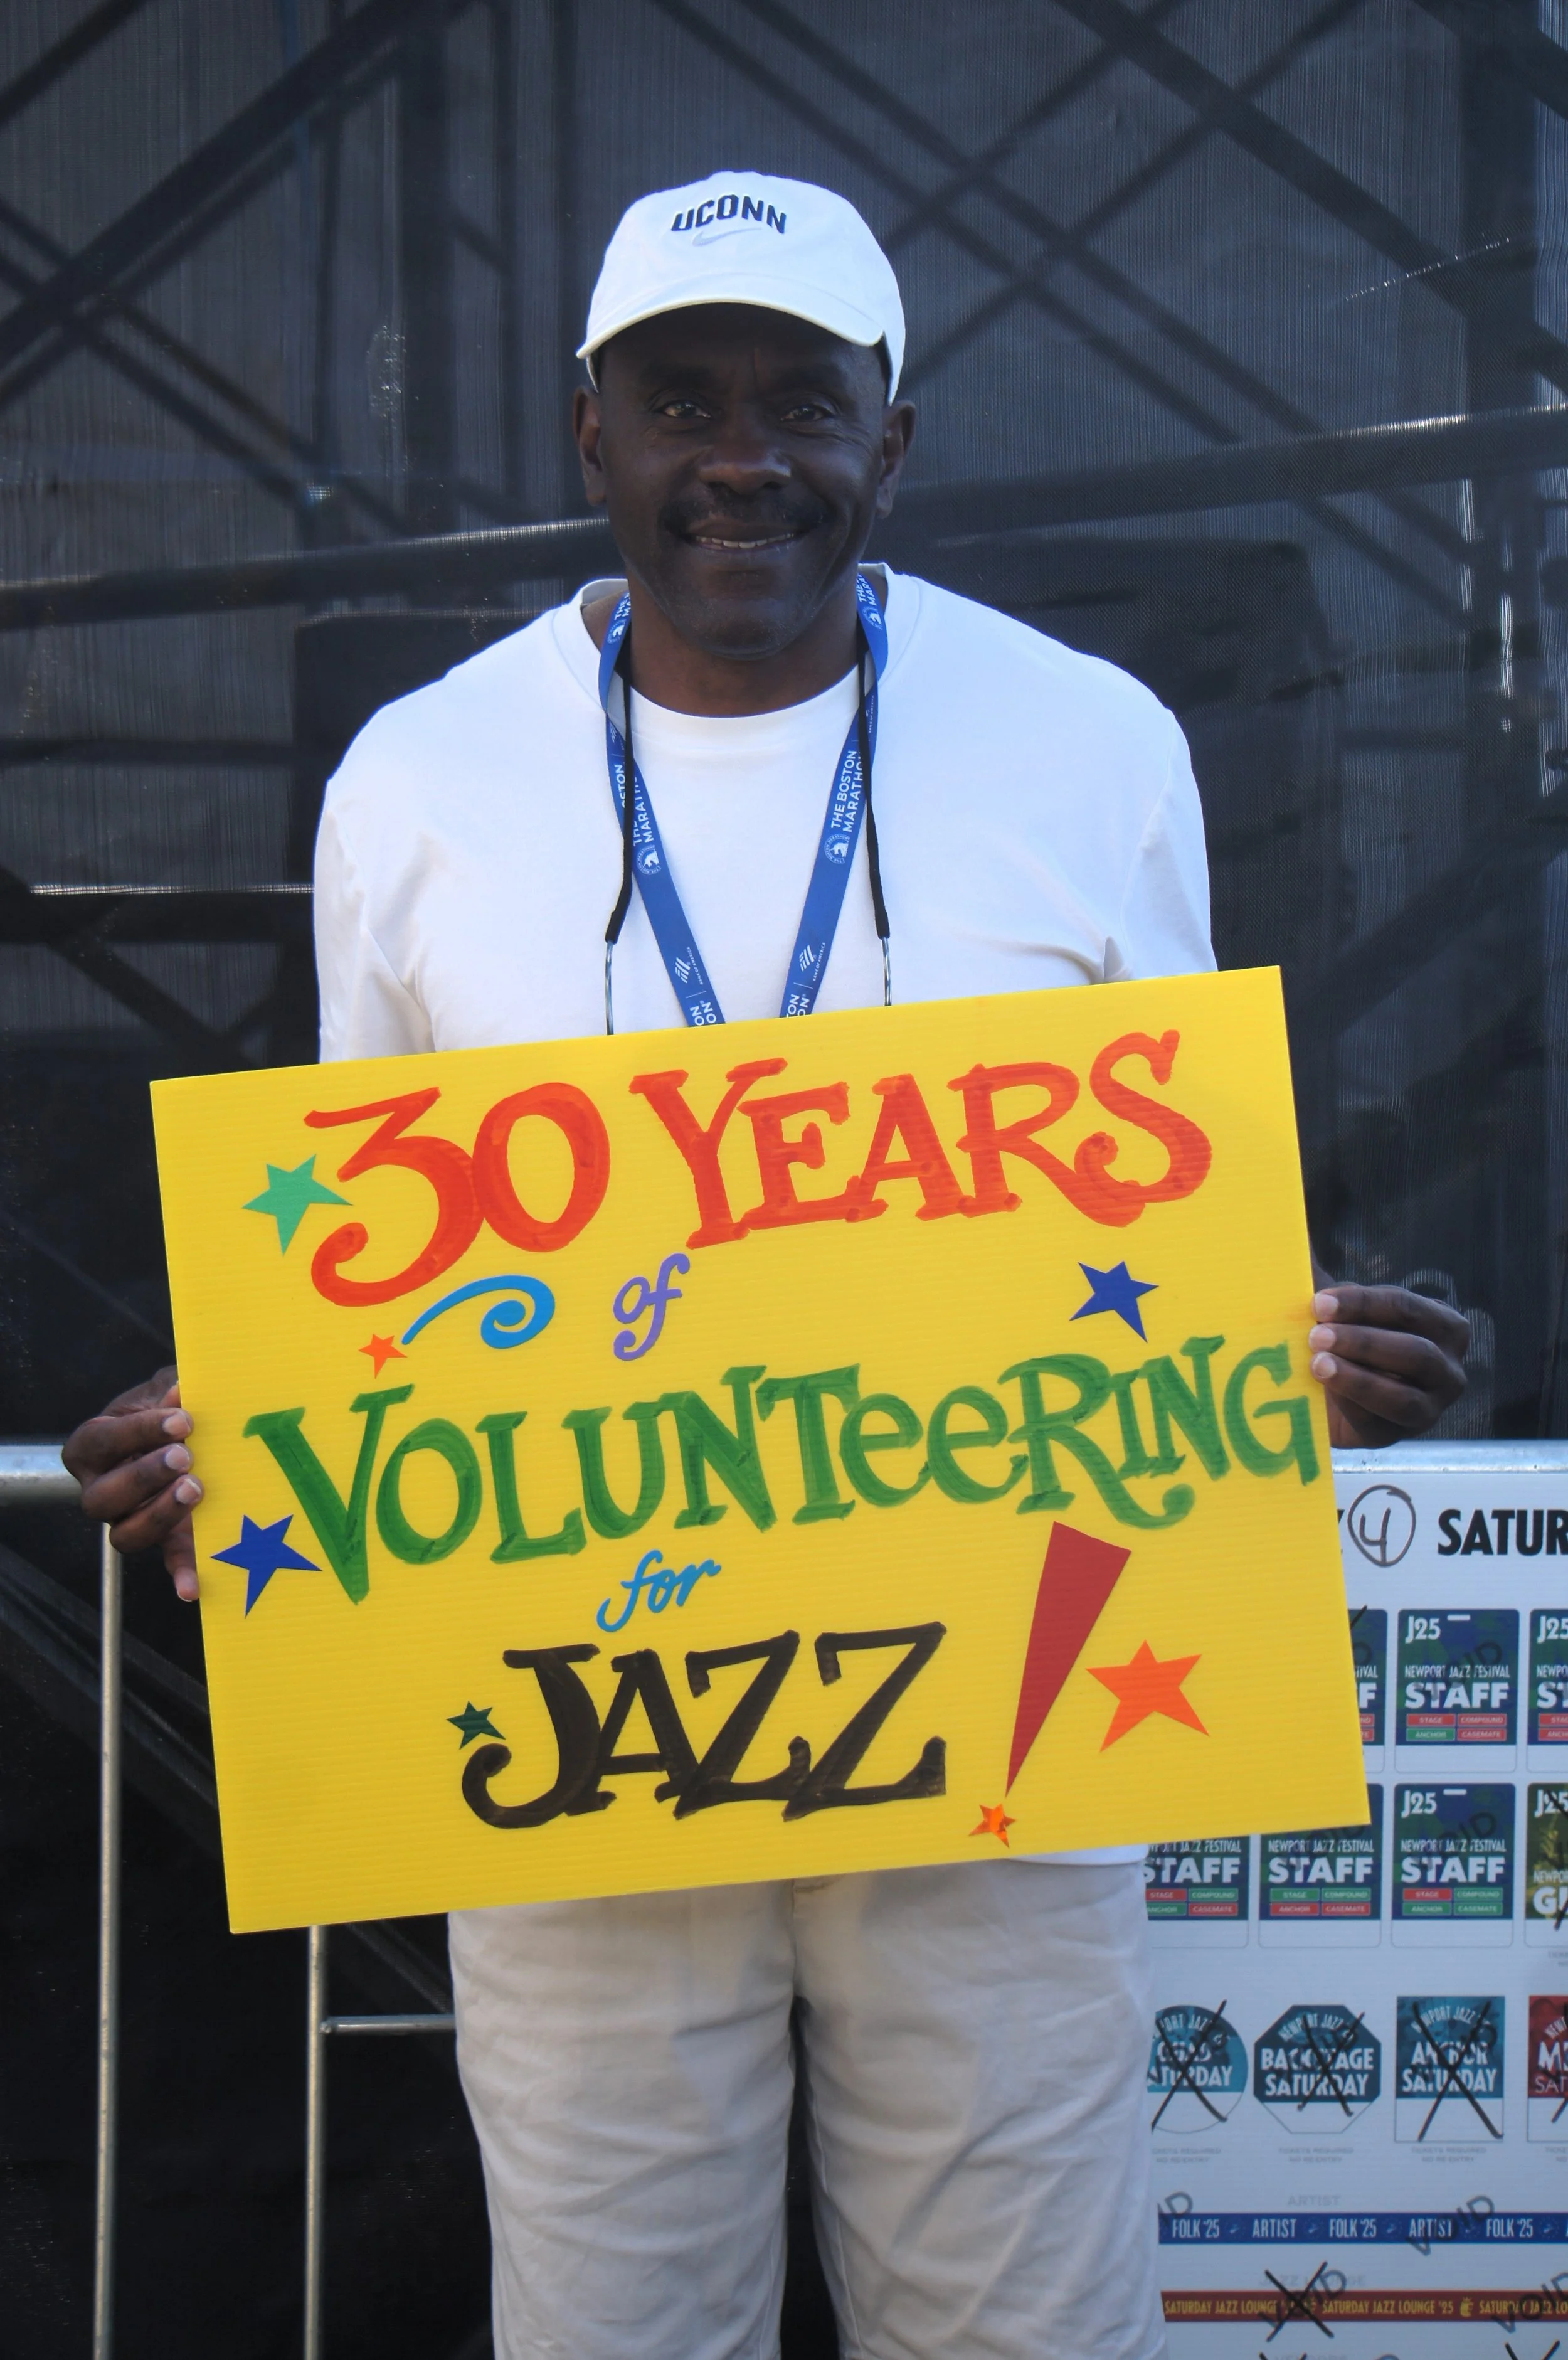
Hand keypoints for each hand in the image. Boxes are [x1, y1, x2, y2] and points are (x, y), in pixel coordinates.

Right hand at [62, 1366, 200, 1598]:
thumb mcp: (166, 1391)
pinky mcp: (166, 1540)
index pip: (100, 1442)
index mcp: (92, 1449)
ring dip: (159, 1515)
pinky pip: (167, 1562)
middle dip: (143, 1477)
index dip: (137, 1432)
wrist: (190, 1436)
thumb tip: (181, 1391)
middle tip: (185, 1456)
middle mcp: (101, 1490)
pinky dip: (180, 1575)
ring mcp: (129, 1520)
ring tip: (198, 1488)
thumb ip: (170, 1390)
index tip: (181, 1419)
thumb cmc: (168, 1408)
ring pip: (125, 1535)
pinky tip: (193, 1587)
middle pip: (100, 1499)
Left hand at [1307, 1282, 1468, 1448]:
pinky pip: (1381, 1425)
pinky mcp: (1400, 1436)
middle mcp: (1448, 1368)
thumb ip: (1321, 1270)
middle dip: (1362, 1341)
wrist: (1326, 1395)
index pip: (1406, 1308)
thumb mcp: (1336, 1306)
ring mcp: (1431, 1407)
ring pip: (1402, 1396)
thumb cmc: (1340, 1339)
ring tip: (1316, 1364)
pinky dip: (1352, 1407)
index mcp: (1441, 1325)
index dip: (1361, 1304)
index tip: (1318, 1302)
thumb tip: (1288, 1218)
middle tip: (1315, 1334)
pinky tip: (1323, 1393)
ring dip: (1357, 1378)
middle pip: (1413, 1352)